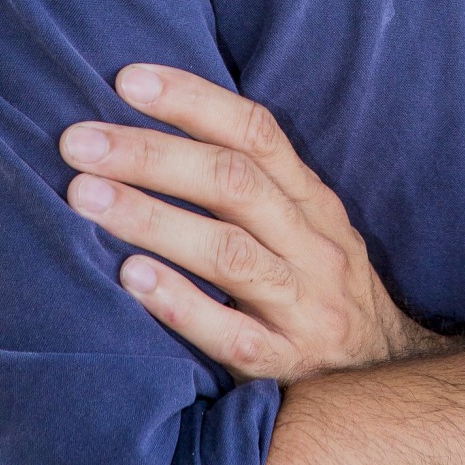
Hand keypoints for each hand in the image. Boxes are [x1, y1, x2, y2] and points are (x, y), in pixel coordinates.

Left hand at [60, 66, 443, 382]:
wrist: (385, 385)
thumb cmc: (318, 292)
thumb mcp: (304, 228)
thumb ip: (252, 187)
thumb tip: (153, 131)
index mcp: (312, 202)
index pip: (255, 132)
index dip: (193, 100)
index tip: (127, 79)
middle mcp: (312, 245)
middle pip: (233, 183)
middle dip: (151, 154)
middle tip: (78, 141)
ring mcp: (303, 308)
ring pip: (229, 253)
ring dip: (152, 218)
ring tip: (85, 196)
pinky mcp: (287, 368)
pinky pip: (233, 335)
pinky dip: (182, 305)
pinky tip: (131, 280)